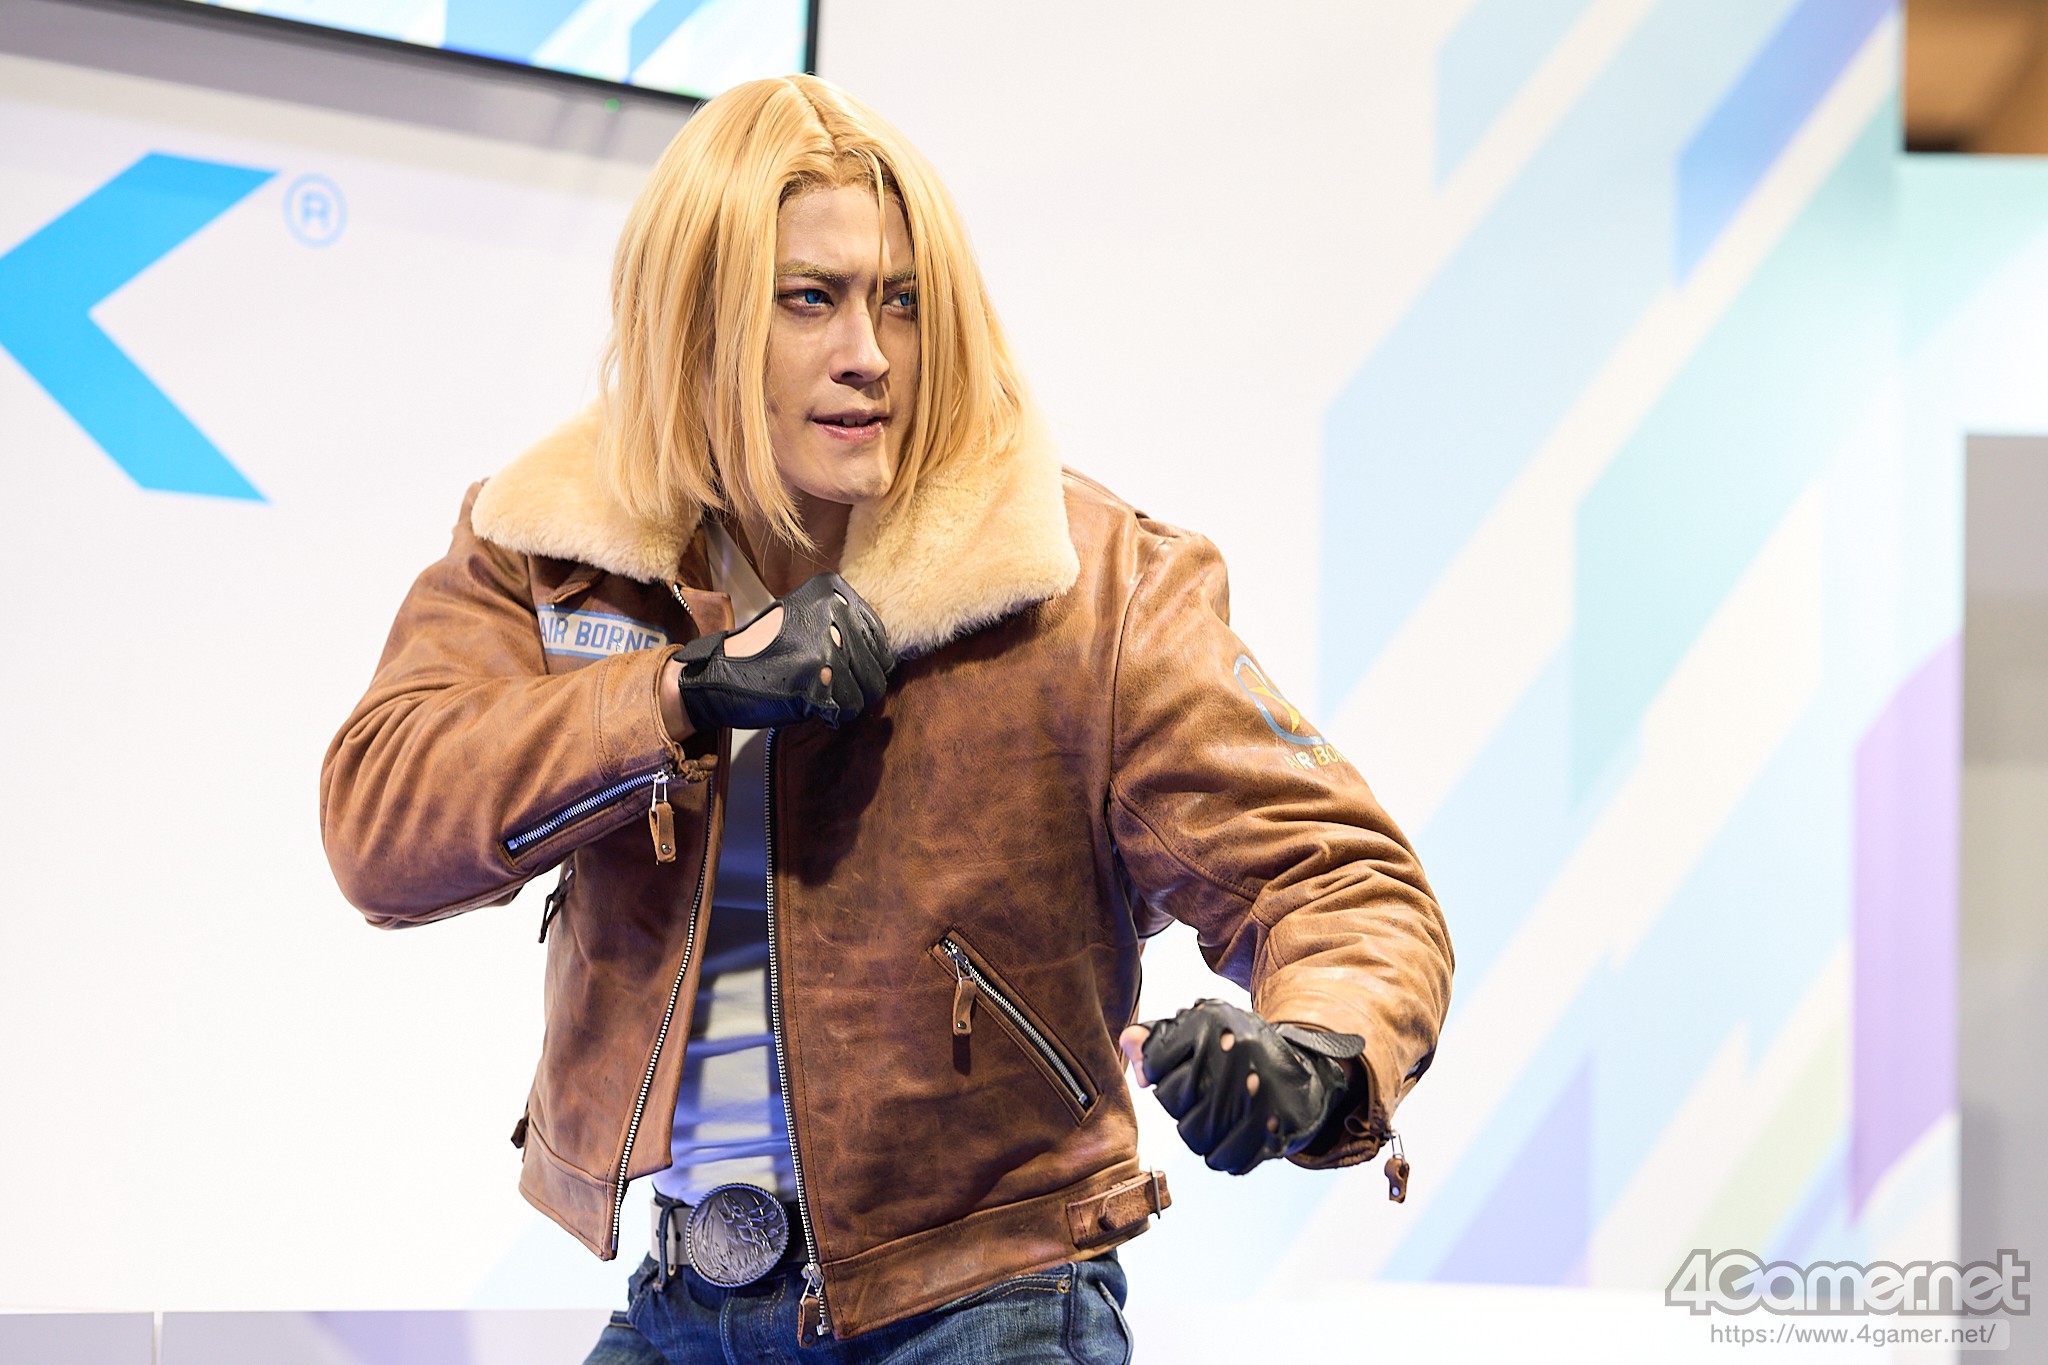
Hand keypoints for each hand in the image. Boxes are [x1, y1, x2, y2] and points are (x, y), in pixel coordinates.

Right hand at [674, 572, 892, 731]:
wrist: (719, 672)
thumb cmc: (764, 649)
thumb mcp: (804, 617)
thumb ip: (843, 625)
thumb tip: (886, 655)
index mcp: (831, 589)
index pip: (878, 635)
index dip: (866, 661)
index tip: (845, 669)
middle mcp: (833, 610)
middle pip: (880, 664)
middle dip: (859, 684)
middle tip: (830, 687)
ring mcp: (828, 643)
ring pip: (868, 689)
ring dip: (846, 700)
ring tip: (819, 694)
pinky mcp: (819, 677)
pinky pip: (849, 707)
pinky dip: (833, 714)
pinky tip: (810, 703)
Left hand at [1120, 1001, 1362, 1174]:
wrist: (1307, 1074)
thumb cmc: (1240, 1051)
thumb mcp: (1201, 1028)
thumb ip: (1158, 1037)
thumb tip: (1128, 1044)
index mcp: (1214, 1023)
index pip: (1155, 1064)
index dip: (1159, 1073)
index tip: (1179, 1069)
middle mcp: (1237, 1054)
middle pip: (1173, 1103)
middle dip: (1181, 1106)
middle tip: (1203, 1096)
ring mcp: (1259, 1093)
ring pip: (1195, 1136)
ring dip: (1199, 1134)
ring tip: (1216, 1117)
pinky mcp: (1276, 1130)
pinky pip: (1226, 1160)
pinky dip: (1224, 1155)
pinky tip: (1234, 1136)